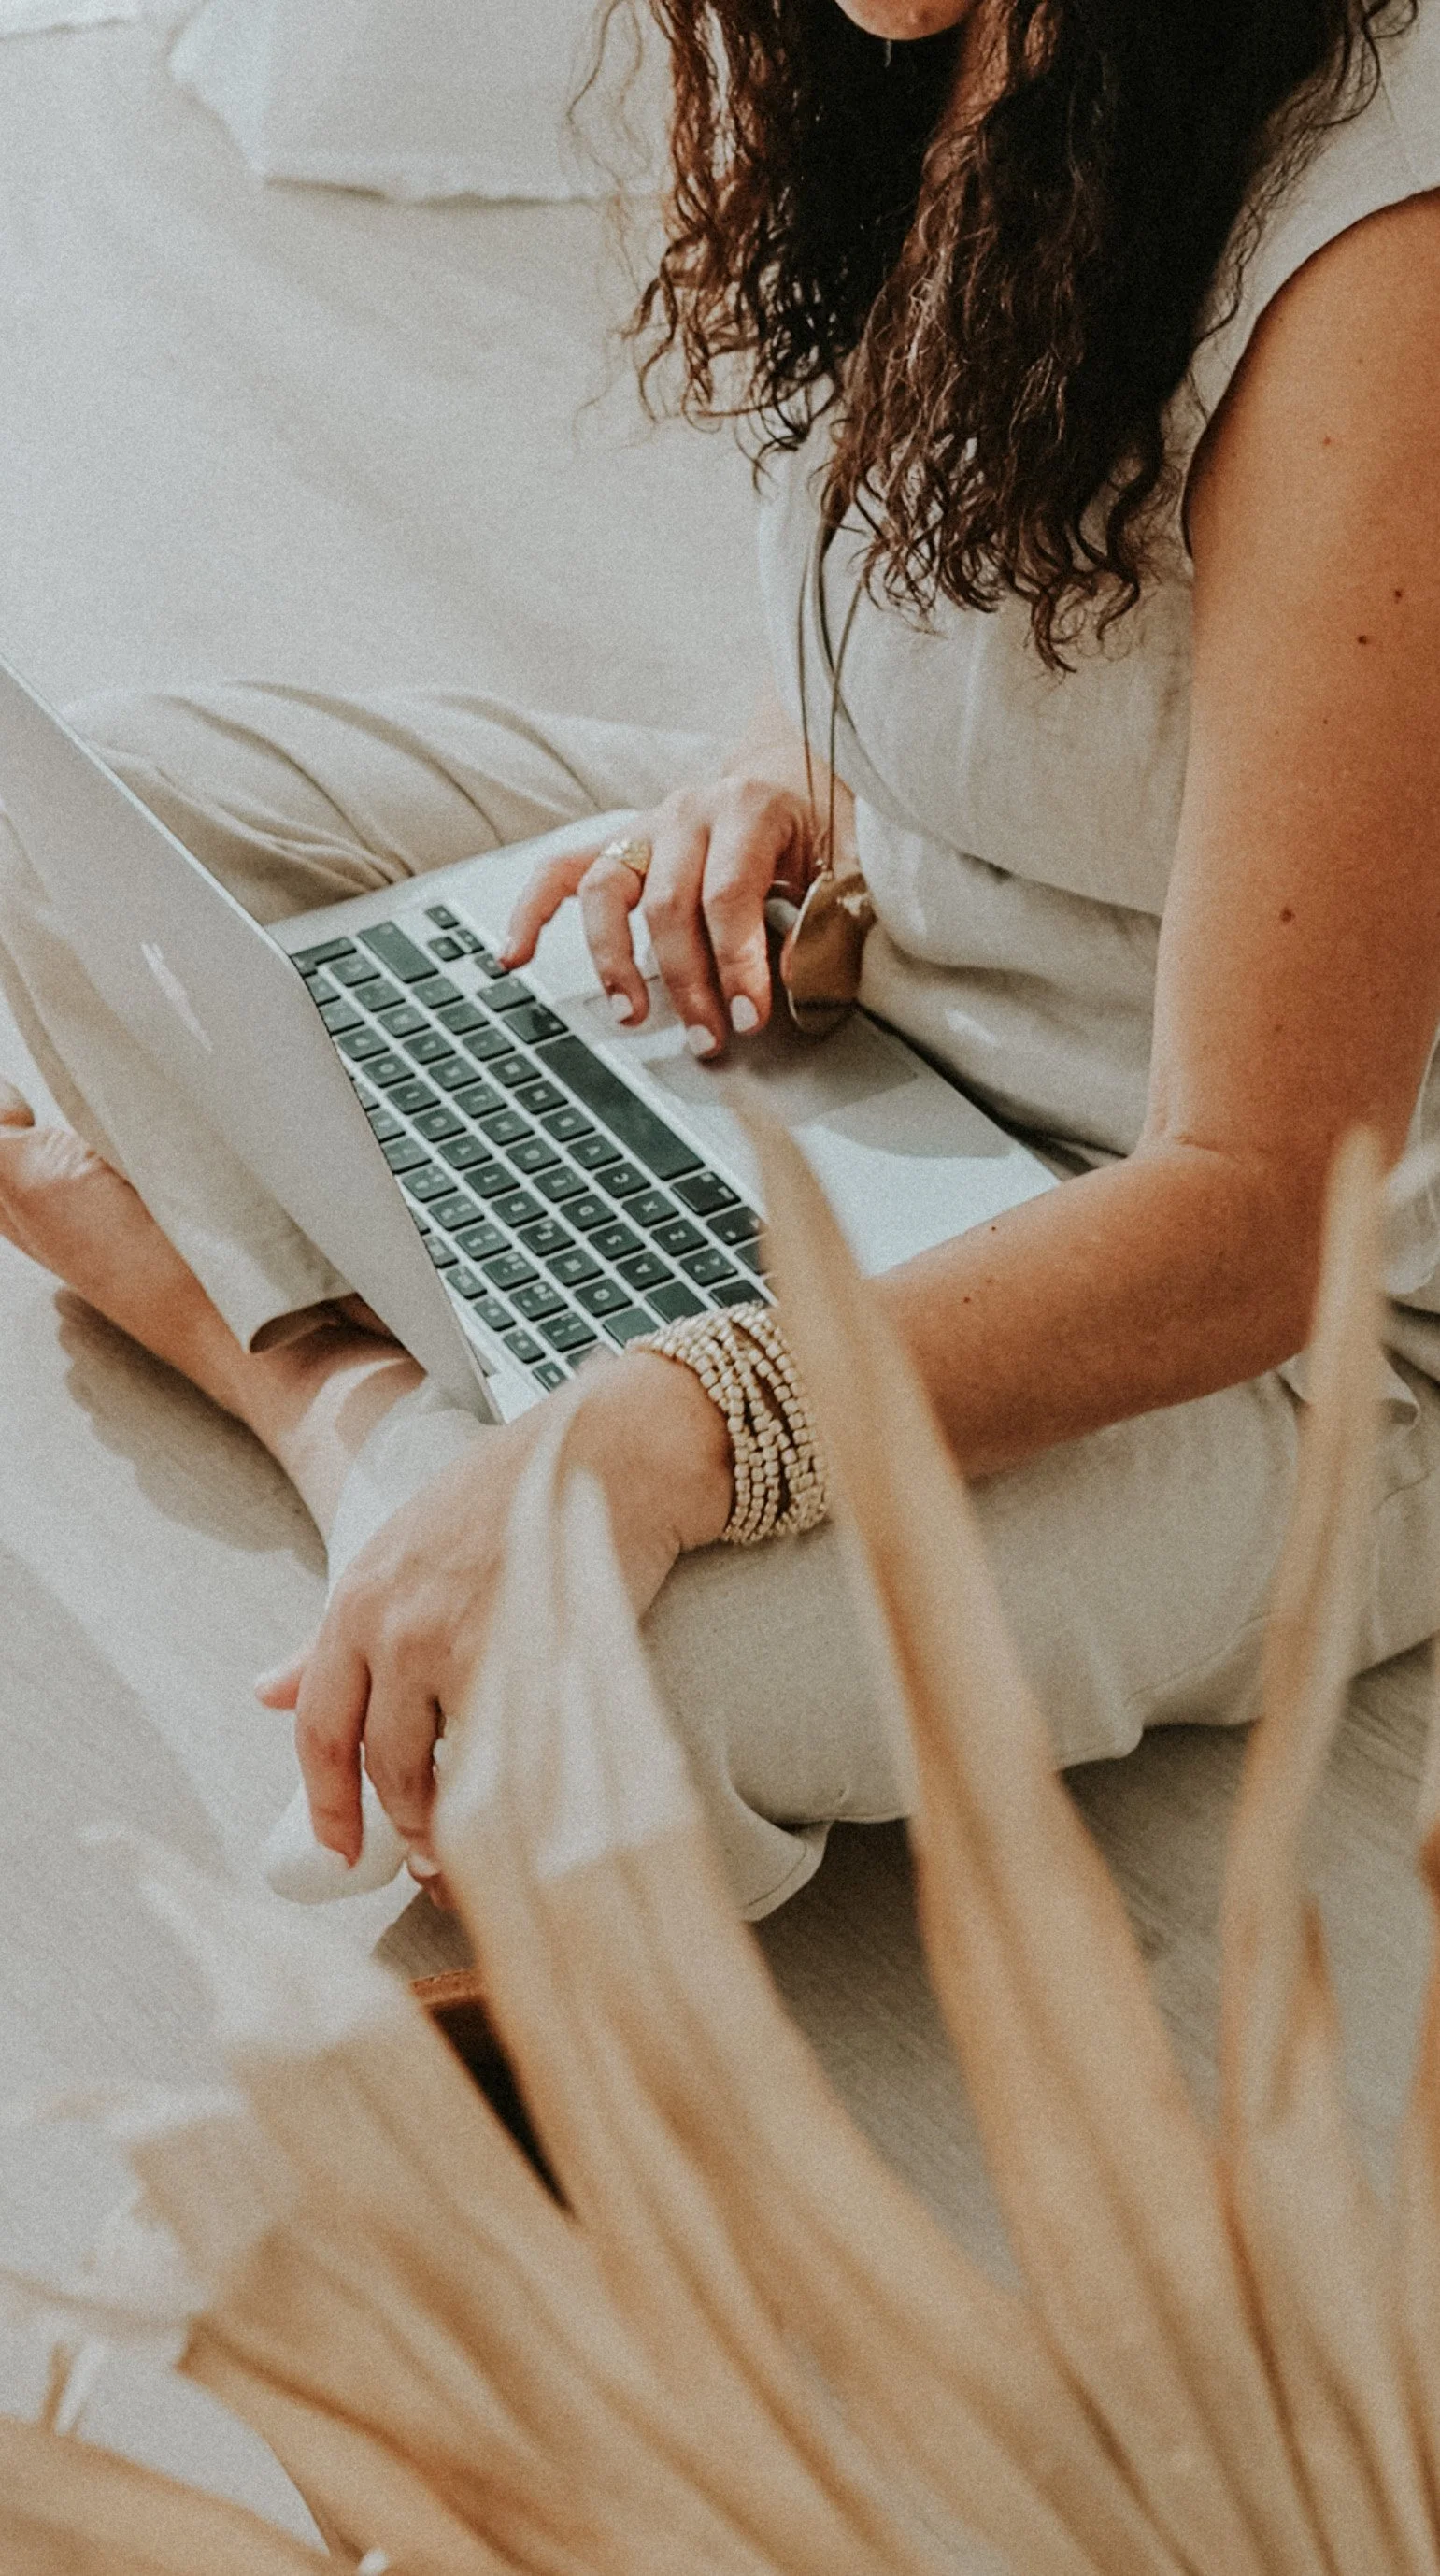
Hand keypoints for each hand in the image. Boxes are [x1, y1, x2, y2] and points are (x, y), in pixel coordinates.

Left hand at [255, 1352, 731, 1877]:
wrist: (608, 1452)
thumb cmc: (515, 1496)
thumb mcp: (402, 1548)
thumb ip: (334, 1633)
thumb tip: (263, 1692)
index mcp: (358, 1597)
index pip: (317, 1726)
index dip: (324, 1801)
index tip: (335, 1845)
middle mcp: (394, 1627)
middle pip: (376, 1763)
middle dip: (397, 1823)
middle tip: (421, 1858)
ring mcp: (455, 1647)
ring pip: (437, 1772)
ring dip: (450, 1822)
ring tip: (472, 1840)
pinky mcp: (519, 1661)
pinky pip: (497, 1759)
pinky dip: (504, 1798)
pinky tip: (518, 1810)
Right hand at [501, 767, 850, 1059]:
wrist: (794, 768)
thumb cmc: (823, 822)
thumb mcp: (851, 863)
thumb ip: (832, 915)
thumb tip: (794, 976)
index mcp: (747, 808)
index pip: (728, 896)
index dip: (736, 963)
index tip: (749, 1017)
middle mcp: (687, 812)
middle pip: (667, 905)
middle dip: (686, 982)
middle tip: (708, 1039)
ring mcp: (646, 828)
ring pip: (606, 892)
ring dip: (612, 960)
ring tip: (630, 1014)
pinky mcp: (622, 846)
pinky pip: (562, 874)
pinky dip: (532, 913)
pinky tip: (514, 957)